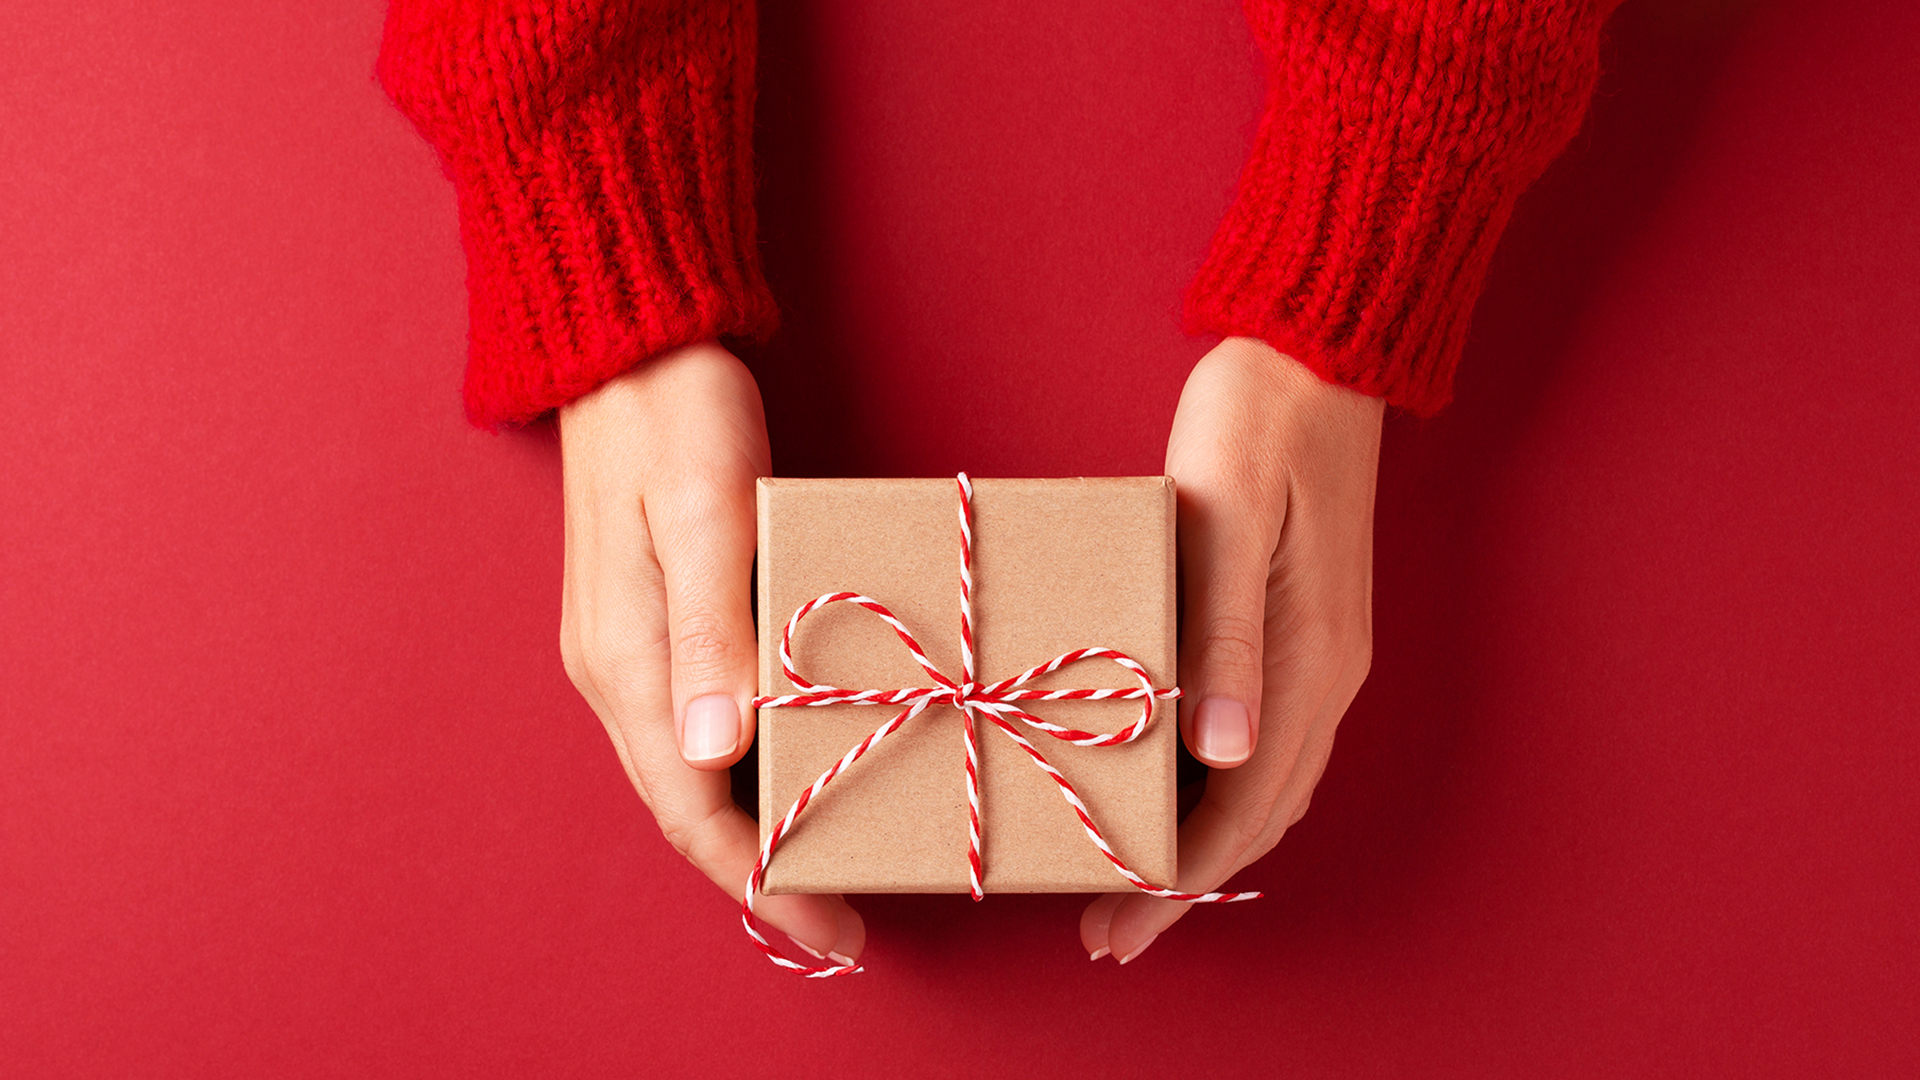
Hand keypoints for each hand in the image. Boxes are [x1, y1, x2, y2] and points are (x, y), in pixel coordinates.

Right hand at [557, 341, 864, 966]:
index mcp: (628, 658)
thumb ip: (711, 629)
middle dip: (761, 873)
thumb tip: (716, 753)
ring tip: (830, 862)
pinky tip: (794, 772)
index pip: (690, 808)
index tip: (828, 928)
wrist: (631, 345)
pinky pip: (697, 726)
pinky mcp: (652, 620)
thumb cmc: (679, 415)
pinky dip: (745, 770)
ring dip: (754, 827)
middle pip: (688, 806)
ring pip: (692, 772)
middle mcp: (619, 669)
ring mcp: (629, 647)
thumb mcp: (706, 511)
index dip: (757, 879)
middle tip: (845, 918)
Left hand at [1081, 337, 1381, 963]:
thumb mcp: (1227, 519)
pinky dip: (1229, 794)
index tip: (1120, 926)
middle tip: (1113, 937)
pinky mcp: (1307, 629)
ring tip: (1138, 888)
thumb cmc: (1254, 422)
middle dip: (1187, 885)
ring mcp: (1324, 653)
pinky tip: (1183, 797)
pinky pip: (1272, 743)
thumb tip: (1222, 751)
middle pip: (1260, 814)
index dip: (1181, 876)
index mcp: (1307, 656)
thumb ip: (1225, 636)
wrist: (1318, 354)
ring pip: (1270, 786)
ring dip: (1208, 845)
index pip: (1244, 803)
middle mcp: (1326, 671)